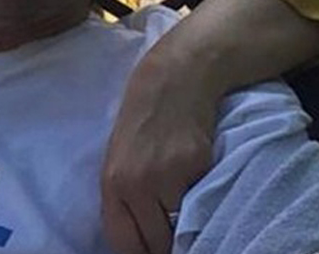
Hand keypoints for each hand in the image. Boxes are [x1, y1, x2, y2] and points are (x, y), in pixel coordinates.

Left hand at [100, 52, 216, 253]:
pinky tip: (203, 193)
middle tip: (175, 239)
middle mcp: (136, 186)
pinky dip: (206, 207)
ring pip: (181, 230)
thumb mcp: (119, 160)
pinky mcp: (196, 169)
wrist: (173, 81)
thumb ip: (124, 199)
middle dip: (166, 246)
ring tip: (189, 216)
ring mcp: (167, 177)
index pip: (125, 244)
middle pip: (155, 244)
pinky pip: (203, 206)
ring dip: (187, 230)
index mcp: (112, 184)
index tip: (152, 252)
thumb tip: (137, 242)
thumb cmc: (143, 121)